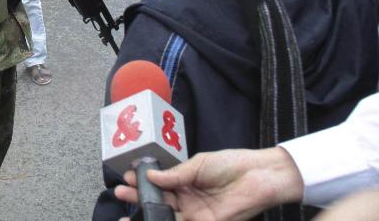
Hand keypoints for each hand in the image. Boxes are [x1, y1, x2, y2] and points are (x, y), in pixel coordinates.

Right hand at [113, 147, 303, 220]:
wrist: (258, 177)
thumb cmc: (230, 165)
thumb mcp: (198, 164)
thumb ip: (175, 174)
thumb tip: (150, 175)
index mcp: (186, 181)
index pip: (159, 184)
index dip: (143, 181)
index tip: (128, 176)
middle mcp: (188, 199)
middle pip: (159, 201)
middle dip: (139, 197)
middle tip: (121, 192)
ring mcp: (195, 214)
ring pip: (166, 217)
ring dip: (148, 214)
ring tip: (128, 213)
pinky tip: (151, 220)